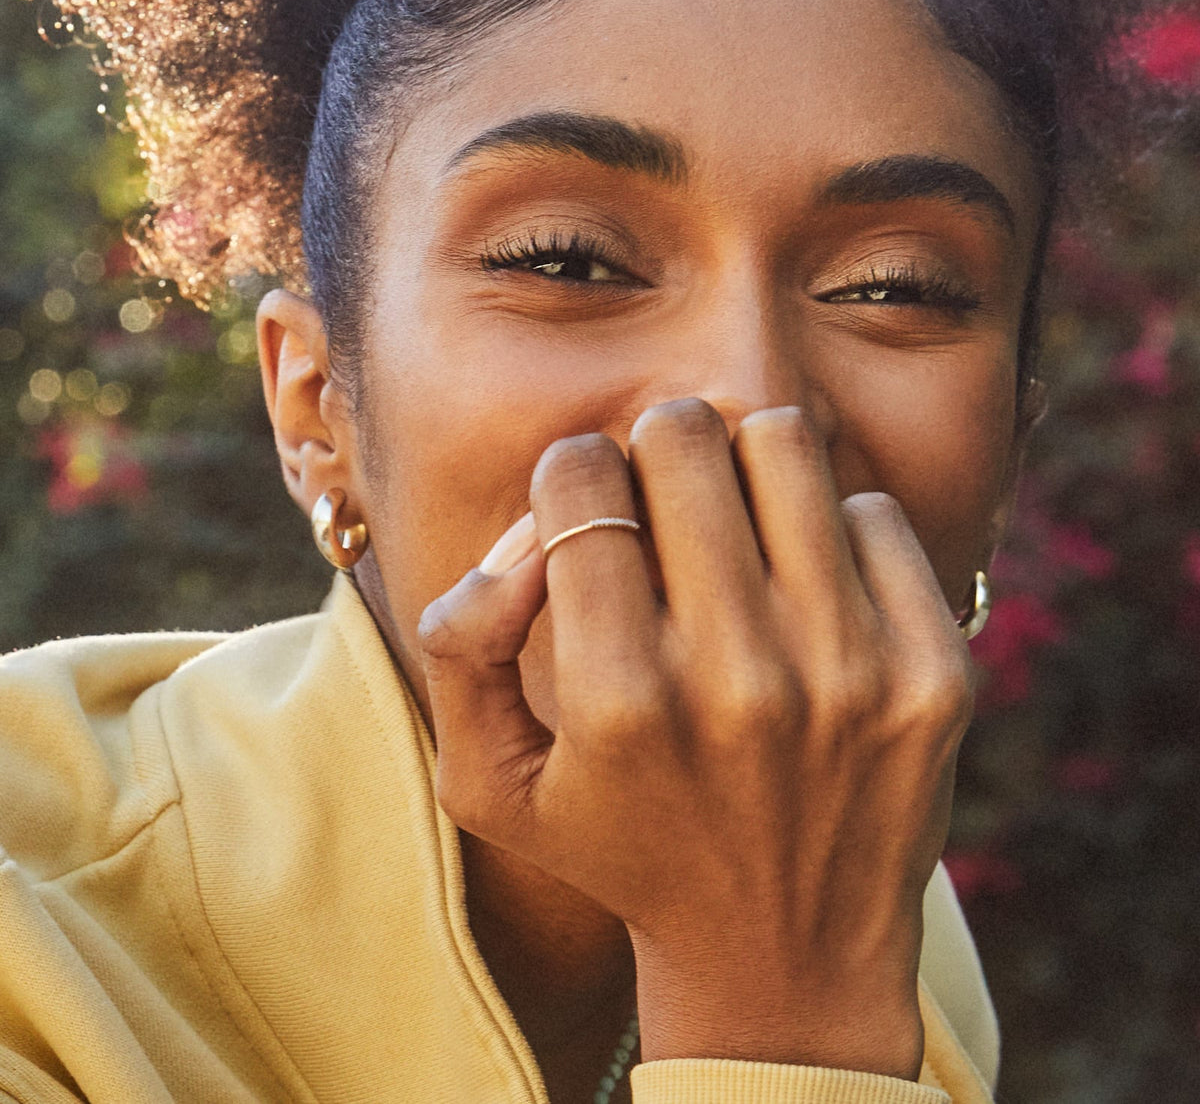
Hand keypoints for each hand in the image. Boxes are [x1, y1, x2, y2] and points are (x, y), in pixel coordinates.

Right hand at [417, 399, 974, 1078]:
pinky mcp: (933, 674)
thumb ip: (461, 642)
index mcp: (617, 701)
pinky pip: (873, 510)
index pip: (581, 477)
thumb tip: (527, 537)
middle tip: (661, 504)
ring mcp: (850, 673)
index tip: (589, 515)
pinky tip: (808, 589)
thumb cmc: (619, 843)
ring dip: (744, 464)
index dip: (571, 475)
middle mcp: (738, 681)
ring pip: (784, 442)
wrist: (784, 958)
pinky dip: (829, 529)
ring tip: (735, 524)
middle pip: (683, 435)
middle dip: (654, 451)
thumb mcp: (492, 780)